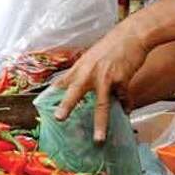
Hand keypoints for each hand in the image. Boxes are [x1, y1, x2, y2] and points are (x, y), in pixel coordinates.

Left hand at [53, 21, 148, 141]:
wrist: (133, 34)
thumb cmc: (112, 44)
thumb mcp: (93, 55)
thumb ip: (85, 71)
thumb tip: (81, 86)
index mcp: (80, 66)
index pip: (62, 82)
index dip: (52, 94)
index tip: (41, 106)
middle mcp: (90, 72)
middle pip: (76, 91)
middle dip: (67, 106)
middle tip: (59, 119)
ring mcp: (106, 77)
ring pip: (102, 104)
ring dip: (100, 124)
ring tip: (98, 139)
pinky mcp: (122, 80)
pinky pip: (122, 99)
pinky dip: (125, 106)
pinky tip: (126, 110)